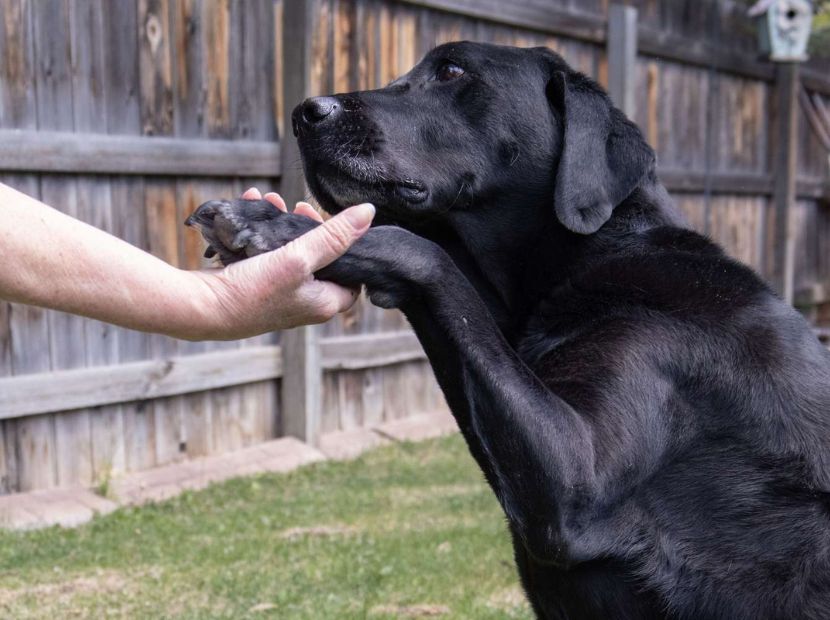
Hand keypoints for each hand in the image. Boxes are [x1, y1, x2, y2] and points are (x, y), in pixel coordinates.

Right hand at [186, 188, 374, 339]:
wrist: (201, 307)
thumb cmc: (253, 290)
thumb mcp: (299, 258)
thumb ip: (334, 236)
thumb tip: (368, 213)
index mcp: (325, 304)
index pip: (353, 277)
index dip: (347, 248)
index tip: (330, 224)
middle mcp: (305, 304)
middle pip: (321, 260)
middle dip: (308, 228)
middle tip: (298, 207)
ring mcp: (280, 298)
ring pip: (291, 253)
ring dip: (282, 225)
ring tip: (271, 201)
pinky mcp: (257, 288)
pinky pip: (267, 254)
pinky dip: (262, 232)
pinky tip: (251, 206)